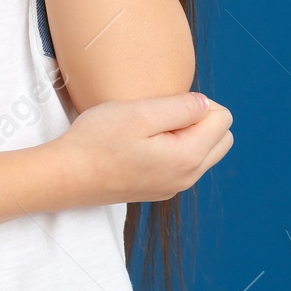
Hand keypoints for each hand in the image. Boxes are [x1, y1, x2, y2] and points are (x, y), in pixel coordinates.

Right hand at [50, 91, 232, 207]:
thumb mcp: (140, 112)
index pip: (223, 119)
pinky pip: (184, 164)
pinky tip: (143, 142)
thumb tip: (206, 104)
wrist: (67, 175)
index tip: (167, 103)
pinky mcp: (159, 189)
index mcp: (188, 157)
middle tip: (163, 113)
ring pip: (204, 152)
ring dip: (188, 133)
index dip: (199, 102)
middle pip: (221, 139)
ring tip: (151, 127)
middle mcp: (187, 177)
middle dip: (202, 119)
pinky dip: (174, 148)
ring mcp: (173, 187)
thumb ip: (181, 107)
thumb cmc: (99, 140)